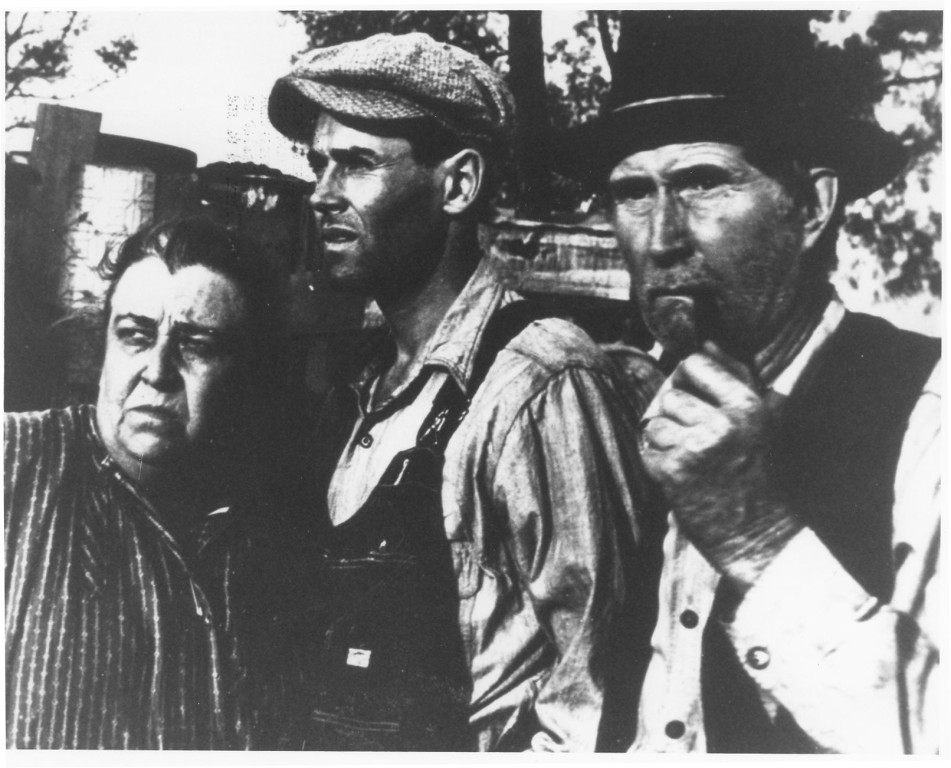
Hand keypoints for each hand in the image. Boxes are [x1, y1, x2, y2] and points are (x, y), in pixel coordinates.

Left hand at [639, 342, 801, 589]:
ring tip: (690, 460)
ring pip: (655, 423)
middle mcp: (724, 423)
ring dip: (665, 441)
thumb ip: (737, 379)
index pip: (696, 363)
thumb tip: (706, 340)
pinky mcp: (674, 473)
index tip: (691, 395)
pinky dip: (658, 463)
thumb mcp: (764, 421)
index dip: (686, 377)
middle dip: (676, 415)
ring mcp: (696, 448)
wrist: (762, 538)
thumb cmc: (762, 475)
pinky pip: (648, 450)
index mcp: (750, 405)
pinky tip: (681, 477)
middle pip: (671, 395)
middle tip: (694, 439)